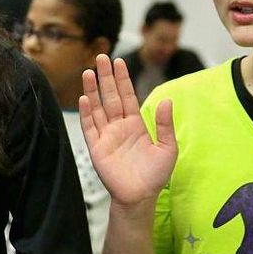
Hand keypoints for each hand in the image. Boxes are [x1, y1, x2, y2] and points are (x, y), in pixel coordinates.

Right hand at [79, 55, 176, 205]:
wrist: (140, 197)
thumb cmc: (155, 175)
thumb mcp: (168, 148)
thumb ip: (164, 124)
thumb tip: (166, 101)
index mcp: (135, 124)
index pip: (127, 96)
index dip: (123, 79)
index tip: (119, 62)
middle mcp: (119, 127)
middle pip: (110, 97)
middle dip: (106, 77)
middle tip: (101, 57)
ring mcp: (106, 136)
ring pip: (97, 108)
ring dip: (93, 90)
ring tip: (89, 72)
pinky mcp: (96, 148)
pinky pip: (89, 127)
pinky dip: (86, 113)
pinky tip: (84, 98)